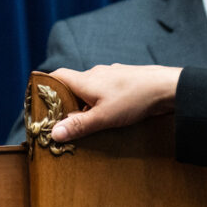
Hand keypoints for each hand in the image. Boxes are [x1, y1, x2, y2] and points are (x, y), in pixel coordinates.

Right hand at [47, 64, 181, 142]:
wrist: (168, 88)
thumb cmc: (134, 99)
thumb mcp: (103, 117)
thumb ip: (78, 125)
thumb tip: (53, 133)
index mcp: (85, 80)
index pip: (56, 76)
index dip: (45, 86)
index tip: (39, 101)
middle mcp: (96, 74)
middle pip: (72, 85)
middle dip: (66, 102)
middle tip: (64, 121)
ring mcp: (112, 76)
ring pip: (91, 88)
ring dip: (86, 103)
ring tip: (88, 122)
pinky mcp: (126, 81)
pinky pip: (106, 90)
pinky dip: (102, 101)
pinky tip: (111, 114)